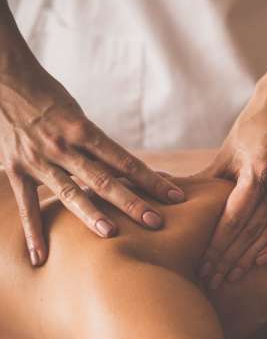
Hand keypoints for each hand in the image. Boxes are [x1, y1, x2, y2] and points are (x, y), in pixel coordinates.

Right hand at [0, 58, 184, 265]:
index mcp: (85, 131)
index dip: (152, 180)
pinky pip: (27, 206)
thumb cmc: (51, 101)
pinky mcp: (17, 171)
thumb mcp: (80, 118)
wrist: (3, 81)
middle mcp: (64, 148)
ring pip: (70, 193)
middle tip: (156, 221)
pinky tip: (42, 257)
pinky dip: (35, 232)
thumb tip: (132, 175)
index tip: (176, 197)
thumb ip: (100, 148)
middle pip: (104, 180)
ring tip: (112, 234)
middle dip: (132, 202)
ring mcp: (39, 161)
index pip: (126, 161)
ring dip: (91, 215)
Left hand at [197, 76, 266, 288]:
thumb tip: (180, 203)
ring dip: (250, 258)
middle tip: (212, 281)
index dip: (218, 246)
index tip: (204, 266)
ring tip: (232, 277)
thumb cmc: (254, 124)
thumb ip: (210, 180)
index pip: (234, 219)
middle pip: (251, 232)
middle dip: (229, 259)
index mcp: (256, 171)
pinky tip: (262, 262)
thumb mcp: (229, 150)